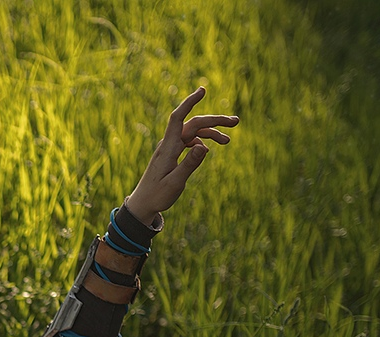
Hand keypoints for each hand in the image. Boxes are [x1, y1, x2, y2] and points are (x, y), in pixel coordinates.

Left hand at [126, 87, 238, 225]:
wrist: (143, 204)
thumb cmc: (157, 195)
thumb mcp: (175, 182)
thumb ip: (189, 164)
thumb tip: (204, 146)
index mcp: (168, 148)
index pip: (178, 118)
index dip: (189, 102)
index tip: (203, 90)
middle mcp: (168, 144)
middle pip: (193, 124)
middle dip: (214, 120)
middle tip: (236, 121)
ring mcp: (170, 148)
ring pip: (194, 132)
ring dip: (211, 132)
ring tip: (228, 140)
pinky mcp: (172, 153)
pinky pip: (190, 141)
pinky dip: (203, 141)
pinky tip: (211, 148)